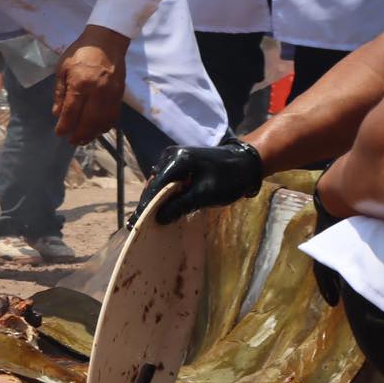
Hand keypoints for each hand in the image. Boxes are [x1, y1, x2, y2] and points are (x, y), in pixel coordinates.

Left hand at [54, 25, 127, 144]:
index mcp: (80, 83)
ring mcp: (111, 94)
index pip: (72, 112)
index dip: (65, 126)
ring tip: (84, 139)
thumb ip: (60, 92)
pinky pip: (114, 115)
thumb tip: (57, 113)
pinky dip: (106, 126)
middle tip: (72, 141)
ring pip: (103, 121)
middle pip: (89, 121)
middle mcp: (97, 91)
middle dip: (79, 134)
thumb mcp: (63, 68)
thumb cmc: (80, 52)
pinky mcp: (120, 94)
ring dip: (93, 134)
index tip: (60, 133)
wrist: (107, 40)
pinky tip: (98, 130)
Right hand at [137, 138, 263, 225]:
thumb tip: (159, 218)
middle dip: (149, 204)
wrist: (247, 164)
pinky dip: (167, 195)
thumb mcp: (205, 195)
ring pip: (160, 184)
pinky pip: (168, 181)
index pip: (155, 187)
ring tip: (151, 220)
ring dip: (158, 200)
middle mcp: (170, 156)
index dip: (146, 206)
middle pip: (155, 184)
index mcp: (176, 161)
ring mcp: (175, 159)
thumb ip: (180, 205)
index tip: (136, 224)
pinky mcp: (181, 163)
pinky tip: (165, 208)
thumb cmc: (229, 179)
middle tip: (141, 225)